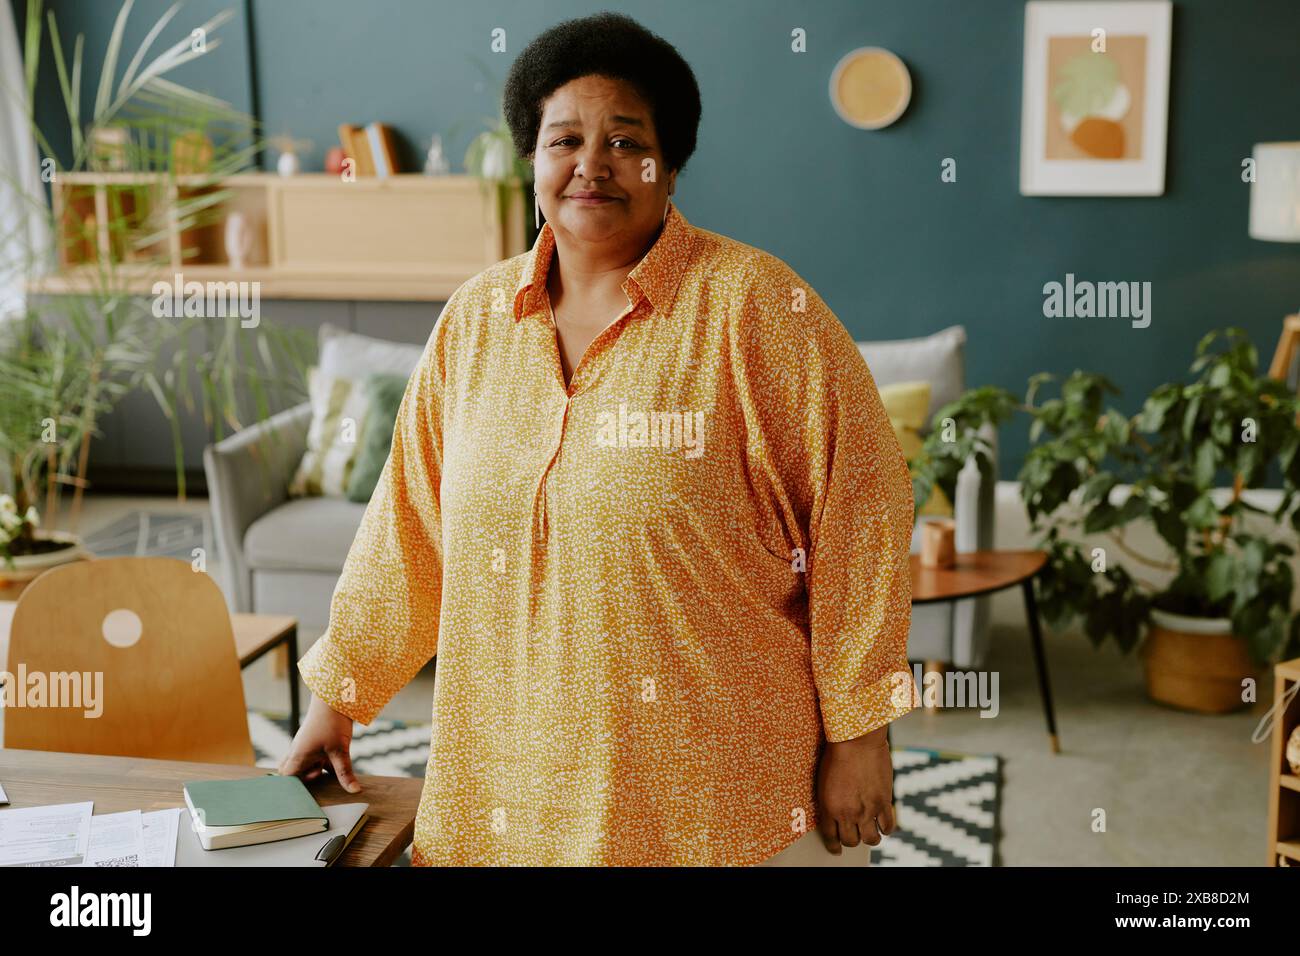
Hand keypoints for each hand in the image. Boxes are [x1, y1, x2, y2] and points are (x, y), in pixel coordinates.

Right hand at [278, 695, 361, 793]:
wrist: (335, 696)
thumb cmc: (333, 722)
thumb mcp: (340, 750)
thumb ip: (345, 772)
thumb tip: (354, 791)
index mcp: (298, 756)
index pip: (286, 778)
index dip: (294, 786)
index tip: (310, 785)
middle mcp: (298, 751)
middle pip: (291, 772)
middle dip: (303, 779)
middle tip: (320, 774)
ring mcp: (306, 745)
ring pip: (304, 764)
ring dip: (314, 770)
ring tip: (328, 768)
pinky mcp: (315, 740)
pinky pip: (314, 757)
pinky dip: (322, 763)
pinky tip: (336, 763)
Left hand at [815, 725, 895, 854]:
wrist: (856, 740)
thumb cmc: (836, 754)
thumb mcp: (824, 781)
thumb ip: (830, 801)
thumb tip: (834, 815)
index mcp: (828, 808)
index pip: (831, 837)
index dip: (834, 846)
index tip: (836, 849)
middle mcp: (847, 813)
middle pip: (851, 841)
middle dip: (851, 840)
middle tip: (853, 835)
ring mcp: (867, 810)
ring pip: (871, 839)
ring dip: (869, 838)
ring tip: (869, 832)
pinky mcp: (884, 802)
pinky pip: (888, 827)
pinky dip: (885, 829)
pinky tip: (883, 825)